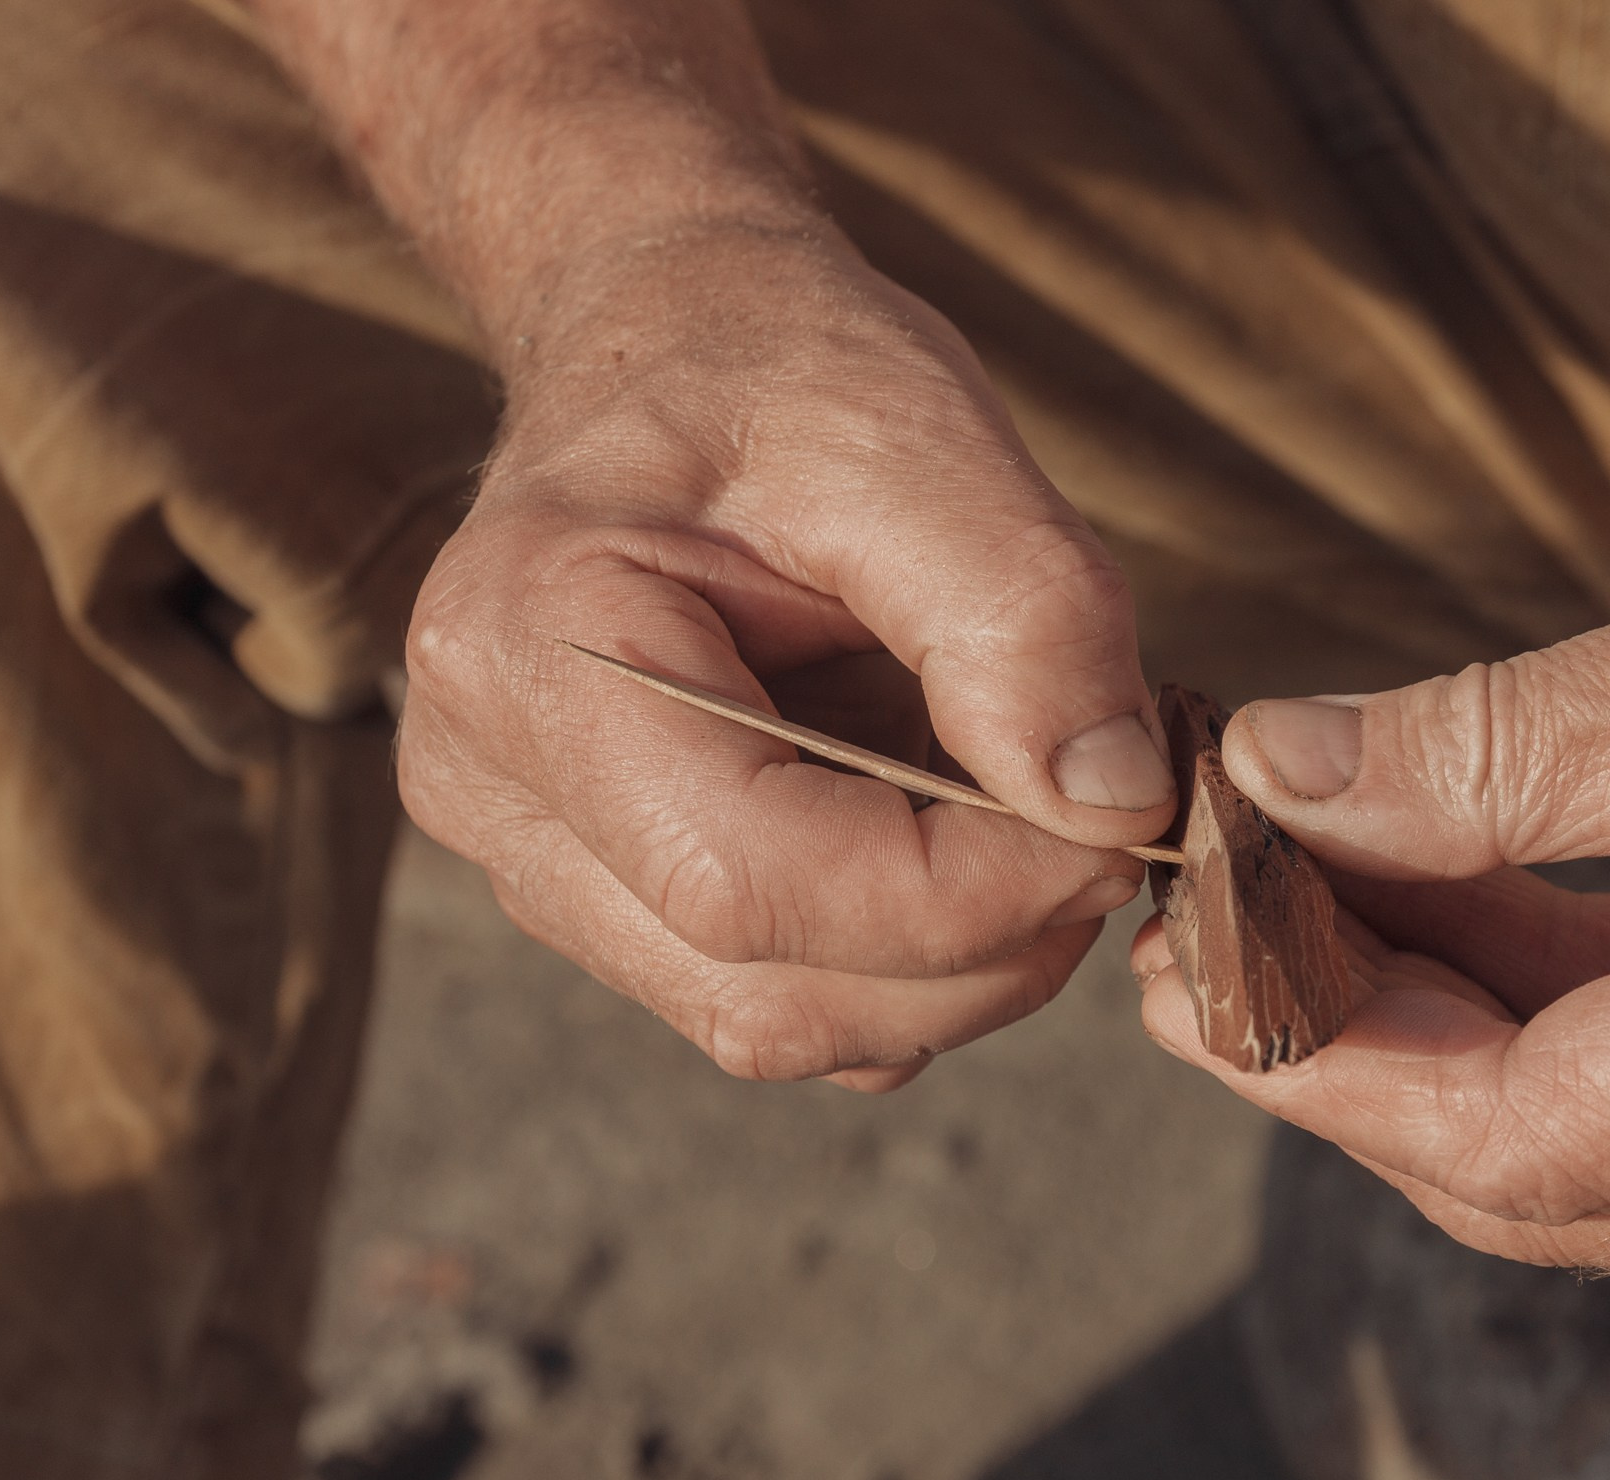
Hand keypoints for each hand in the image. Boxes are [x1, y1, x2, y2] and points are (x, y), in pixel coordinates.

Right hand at [400, 225, 1171, 1089]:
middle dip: (980, 945)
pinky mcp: (600, 892)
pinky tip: (944, 828)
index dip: (968, 896)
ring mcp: (533, 857)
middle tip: (1102, 822)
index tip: (1117, 822)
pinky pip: (779, 994)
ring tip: (1020, 800)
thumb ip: (1026, 619)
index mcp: (529, 649)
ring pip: (778, 1019)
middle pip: (765, 992)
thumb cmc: (772, 357)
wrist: (666, 330)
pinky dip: (903, 953)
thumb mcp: (916, 436)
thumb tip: (1112, 807)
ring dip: (950, 955)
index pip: (751, 885)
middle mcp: (493, 787)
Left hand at [1138, 423, 1609, 1266]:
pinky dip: (1527, 1006)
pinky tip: (1420, 904)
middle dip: (1353, 1060)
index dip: (1326, 1065)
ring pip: (1583, 1142)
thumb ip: (1477, 753)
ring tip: (1287, 916)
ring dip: (1427, 1032)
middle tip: (1206, 952)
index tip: (1188, 981)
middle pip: (1537, 1170)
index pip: (1519, 1138)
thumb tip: (1271, 784)